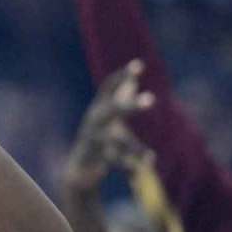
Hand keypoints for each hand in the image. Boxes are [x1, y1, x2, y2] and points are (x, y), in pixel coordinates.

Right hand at [64, 59, 153, 191]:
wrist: (79, 166)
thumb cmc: (99, 136)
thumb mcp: (109, 116)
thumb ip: (121, 96)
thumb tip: (133, 76)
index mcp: (99, 107)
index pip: (109, 87)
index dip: (122, 76)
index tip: (139, 65)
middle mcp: (94, 120)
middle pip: (113, 109)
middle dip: (131, 105)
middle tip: (152, 99)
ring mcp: (94, 139)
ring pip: (116, 140)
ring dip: (134, 147)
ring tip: (151, 157)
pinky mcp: (95, 157)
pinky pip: (115, 161)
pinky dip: (130, 164)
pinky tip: (147, 165)